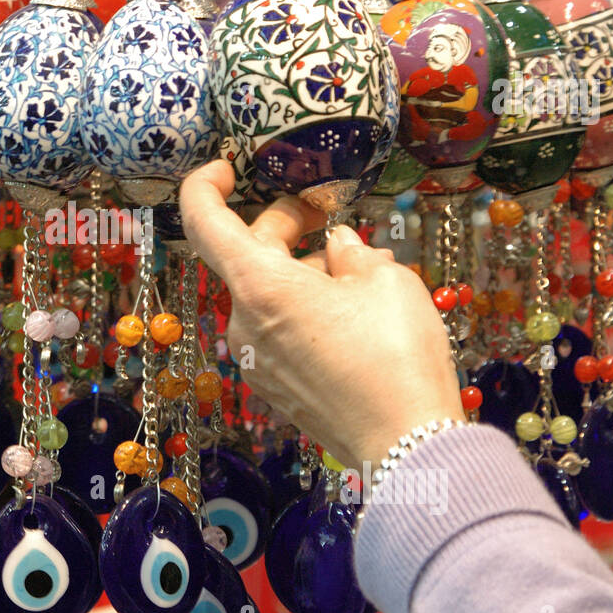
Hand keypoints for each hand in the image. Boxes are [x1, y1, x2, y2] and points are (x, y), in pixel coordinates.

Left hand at [178, 160, 463, 472]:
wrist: (408, 445)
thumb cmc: (397, 357)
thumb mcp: (387, 279)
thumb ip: (352, 251)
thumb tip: (339, 246)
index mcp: (260, 286)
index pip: (204, 221)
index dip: (205, 184)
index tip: (227, 167)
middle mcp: (243, 323)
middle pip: (246, 254)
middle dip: (283, 225)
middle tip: (327, 214)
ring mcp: (254, 358)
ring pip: (265, 292)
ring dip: (299, 270)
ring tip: (357, 271)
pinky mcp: (272, 385)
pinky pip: (275, 328)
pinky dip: (300, 307)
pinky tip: (348, 312)